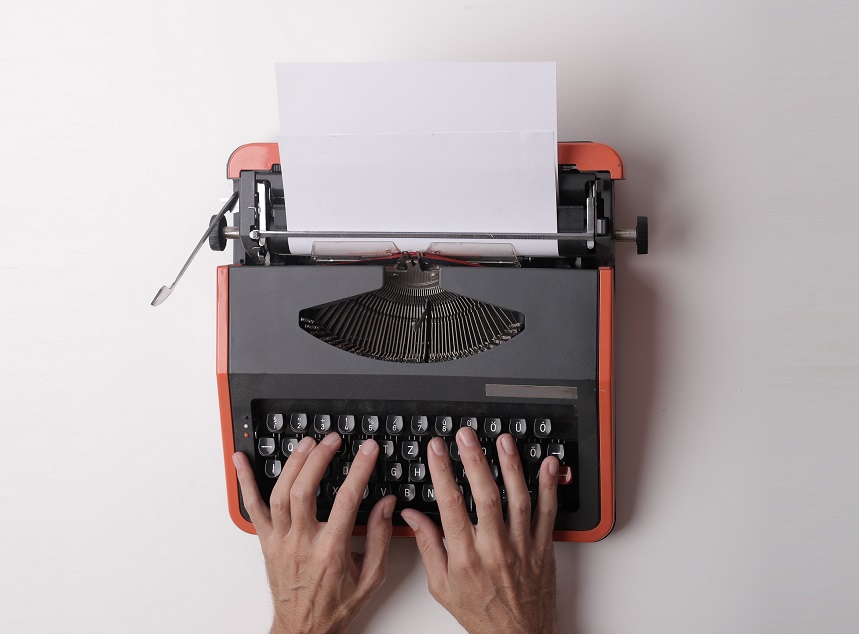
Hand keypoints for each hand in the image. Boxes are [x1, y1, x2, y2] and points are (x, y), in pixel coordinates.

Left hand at [233, 434, 395, 633]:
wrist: (303, 630)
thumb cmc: (335, 606)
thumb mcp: (371, 578)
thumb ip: (380, 538)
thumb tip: (386, 504)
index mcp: (331, 551)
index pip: (347, 499)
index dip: (360, 469)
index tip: (369, 450)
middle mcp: (302, 543)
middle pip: (306, 490)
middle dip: (320, 458)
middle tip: (333, 440)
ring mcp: (280, 541)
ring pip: (280, 494)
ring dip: (293, 463)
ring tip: (307, 443)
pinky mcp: (266, 542)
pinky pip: (252, 508)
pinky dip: (245, 481)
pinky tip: (241, 459)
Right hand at [400, 427, 559, 633]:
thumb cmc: (480, 613)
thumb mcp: (441, 585)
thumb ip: (427, 546)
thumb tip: (411, 516)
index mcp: (466, 557)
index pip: (451, 505)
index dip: (442, 472)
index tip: (437, 449)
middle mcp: (495, 549)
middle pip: (485, 495)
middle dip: (474, 459)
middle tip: (466, 435)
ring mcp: (522, 546)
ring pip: (518, 498)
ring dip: (511, 465)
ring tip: (503, 440)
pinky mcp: (543, 547)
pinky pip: (549, 512)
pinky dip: (550, 486)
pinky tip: (547, 464)